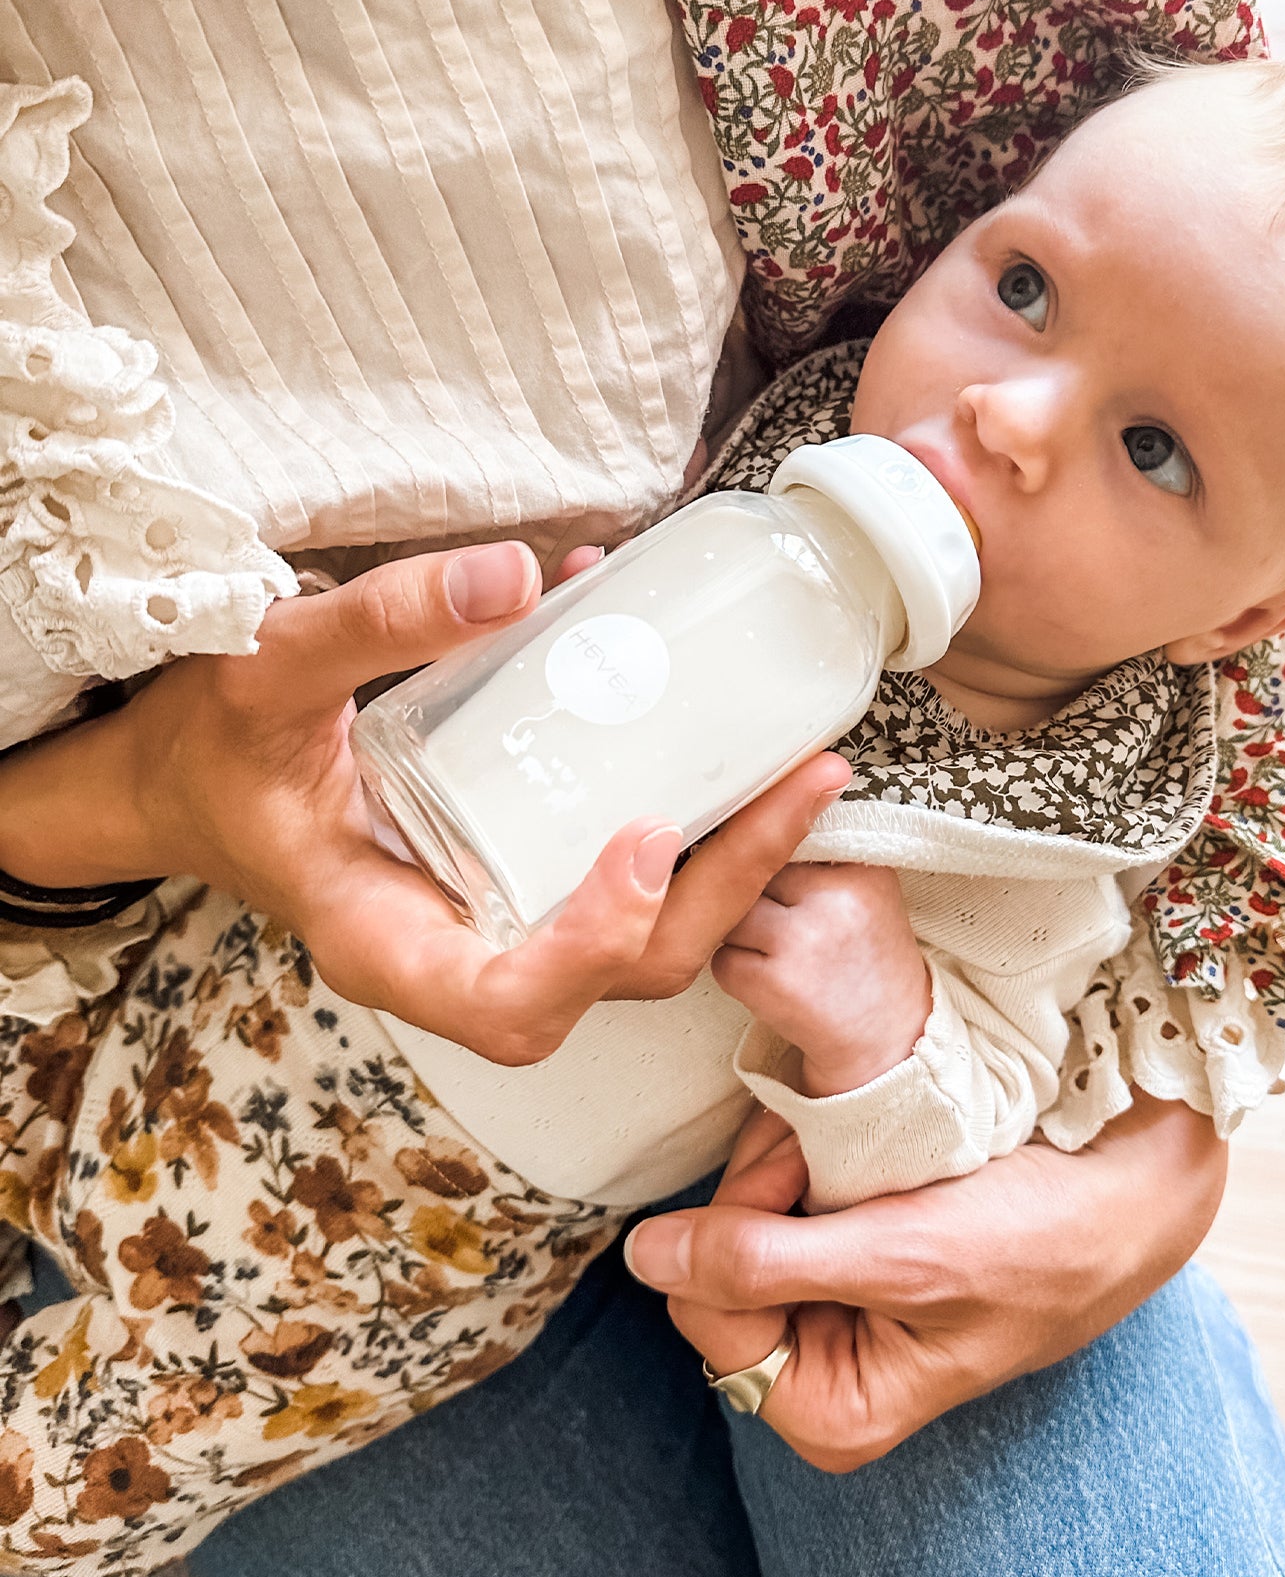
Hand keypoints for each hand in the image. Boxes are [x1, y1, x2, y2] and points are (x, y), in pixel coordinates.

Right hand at [0, 543, 850, 1064]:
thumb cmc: (212, 751)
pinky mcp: (525, 882)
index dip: (594, 943)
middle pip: (619, 974)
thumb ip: (376, 622)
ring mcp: (500, 925)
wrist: (187, 784)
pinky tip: (726, 737)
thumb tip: (516, 574)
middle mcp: (459, 952)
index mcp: (384, 939)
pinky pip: (629, 881)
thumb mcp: (266, 672)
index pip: (511, 1002)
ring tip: (805, 767)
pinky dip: (695, 823)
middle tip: (801, 781)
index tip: (648, 839)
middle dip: (725, 889)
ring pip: (646, 940)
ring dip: (736, 863)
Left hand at [624, 1088, 1226, 1470]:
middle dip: (766, 1183)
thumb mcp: (903, 1258)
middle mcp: (823, 1368)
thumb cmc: (1041, 1243)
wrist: (1128, 1188)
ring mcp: (835, 1306)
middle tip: (831, 1132)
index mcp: (831, 1410)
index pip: (707, 1311)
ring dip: (788, 1154)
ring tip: (857, 1129)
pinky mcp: (853, 1251)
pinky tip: (859, 1132)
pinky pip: (787, 1195)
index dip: (738, 1226)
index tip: (806, 1166)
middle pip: (717, 1262)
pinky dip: (811, 1148)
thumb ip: (765, 1265)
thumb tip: (646, 1260)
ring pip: (747, 1217)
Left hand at [712, 863, 929, 1095]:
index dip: (779, 869)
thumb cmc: (868, 964)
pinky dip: (737, 975)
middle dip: (757, 900)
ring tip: (778, 958)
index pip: (786, 842)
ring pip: (731, 914)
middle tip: (786, 932)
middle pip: (755, 874)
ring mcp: (802, 941)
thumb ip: (821, 860)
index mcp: (862, 870)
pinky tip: (773, 987)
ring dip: (741, 937)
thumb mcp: (868, 895)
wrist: (888, 1045)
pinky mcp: (773, 983)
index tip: (792, 894)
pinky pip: (723, 960)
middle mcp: (835, 899)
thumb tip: (751, 830)